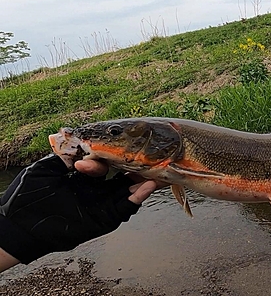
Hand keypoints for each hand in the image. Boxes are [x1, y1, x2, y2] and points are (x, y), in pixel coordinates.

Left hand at [0, 155, 159, 264]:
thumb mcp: (47, 168)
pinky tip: (147, 185)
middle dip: (140, 163)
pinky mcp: (104, 218)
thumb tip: (82, 139)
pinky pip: (125, 207)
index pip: (108, 160)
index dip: (115, 150)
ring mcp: (102, 204)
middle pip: (125, 173)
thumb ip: (67, 155)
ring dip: (145, 178)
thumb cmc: (26, 195)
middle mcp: (97, 189)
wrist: (17, 225)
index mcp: (85, 177)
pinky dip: (138, 197)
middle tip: (153, 151)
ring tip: (158, 167)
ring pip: (130, 189)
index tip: (116, 140)